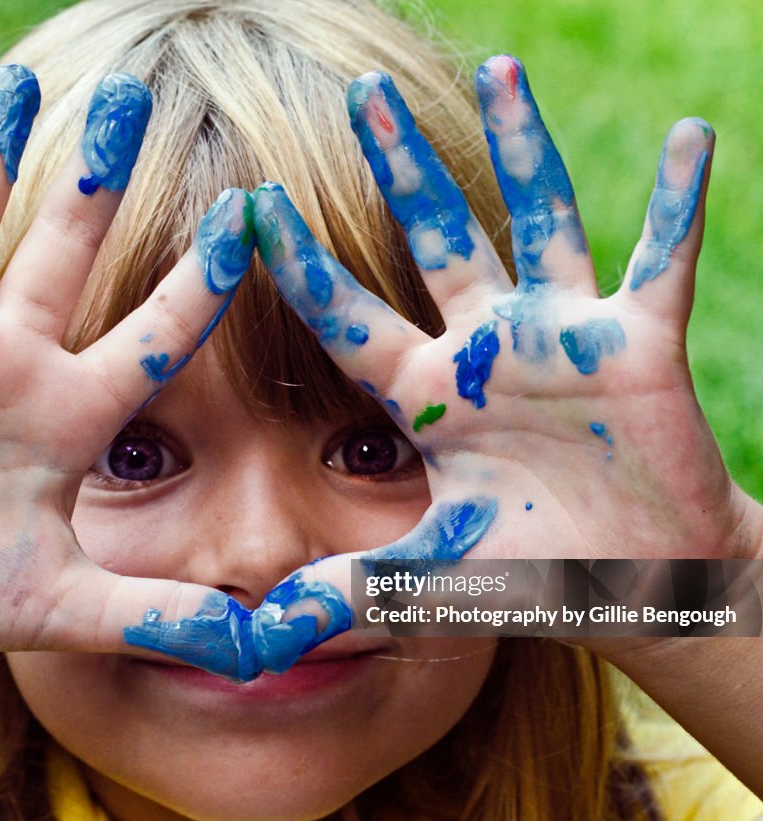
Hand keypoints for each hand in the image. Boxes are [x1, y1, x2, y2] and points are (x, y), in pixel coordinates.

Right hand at [0, 67, 253, 664]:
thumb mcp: (73, 607)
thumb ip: (162, 616)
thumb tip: (259, 646)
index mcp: (76, 414)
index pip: (157, 334)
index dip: (204, 280)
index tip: (250, 214)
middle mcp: (18, 363)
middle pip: (68, 254)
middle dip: (97, 180)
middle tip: (130, 96)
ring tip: (15, 82)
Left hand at [243, 56, 762, 647]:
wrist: (628, 587)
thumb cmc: (527, 578)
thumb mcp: (428, 582)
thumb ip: (343, 593)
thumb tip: (254, 633)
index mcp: (427, 396)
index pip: (347, 317)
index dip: (299, 264)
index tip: (249, 203)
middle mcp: (486, 349)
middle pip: (436, 240)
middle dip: (403, 167)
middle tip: (366, 93)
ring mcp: (563, 337)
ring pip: (537, 223)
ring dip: (525, 149)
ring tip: (501, 65)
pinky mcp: (639, 346)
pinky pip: (663, 261)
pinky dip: (680, 205)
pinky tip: (692, 137)